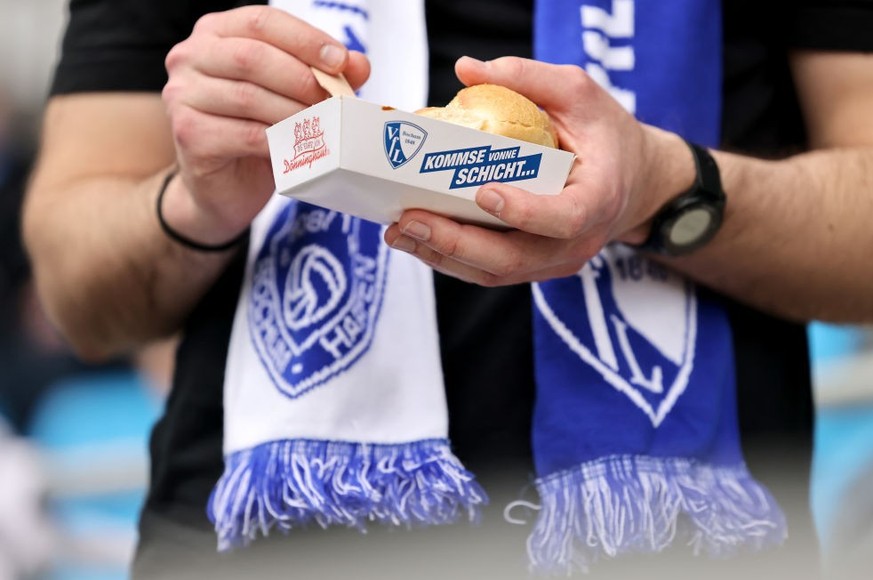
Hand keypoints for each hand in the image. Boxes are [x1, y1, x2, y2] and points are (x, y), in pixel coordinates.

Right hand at [161, 5, 370, 243]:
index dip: (304, 39)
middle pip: (253, 56)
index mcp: (215, 34)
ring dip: (295, 112)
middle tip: (335, 101)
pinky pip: (246, 134)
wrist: (223, 188)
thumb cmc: (256, 133)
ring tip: (324, 126)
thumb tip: (358, 63)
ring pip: (250, 96)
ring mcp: (182, 96)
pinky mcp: (189, 135)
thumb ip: (323, 74)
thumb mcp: (291, 97)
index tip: (340, 61)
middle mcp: (189, 58)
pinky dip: (280, 141)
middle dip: (302, 78)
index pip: (261, 21)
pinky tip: (299, 147)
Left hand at [384, 56, 691, 284]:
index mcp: (598, 199)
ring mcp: (554, 261)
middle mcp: (577, 242)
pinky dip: (451, 258)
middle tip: (410, 219)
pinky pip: (490, 272)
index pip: (564, 217)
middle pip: (514, 258)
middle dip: (456, 241)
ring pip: (495, 272)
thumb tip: (466, 70)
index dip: (524, 212)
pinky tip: (418, 239)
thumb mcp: (580, 94)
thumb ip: (529, 78)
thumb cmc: (608, 136)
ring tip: (400, 231)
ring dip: (443, 255)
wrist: (633, 182)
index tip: (483, 192)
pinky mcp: (534, 266)